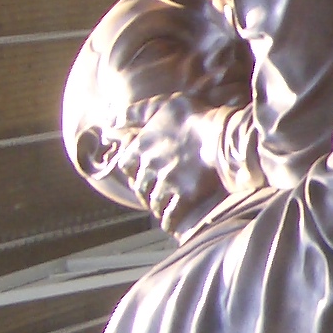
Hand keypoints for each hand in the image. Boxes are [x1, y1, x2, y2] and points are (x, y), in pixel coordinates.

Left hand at [113, 95, 231, 237]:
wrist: (222, 135)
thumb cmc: (195, 116)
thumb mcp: (162, 105)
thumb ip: (134, 113)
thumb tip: (110, 122)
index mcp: (142, 146)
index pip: (125, 164)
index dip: (131, 170)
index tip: (137, 173)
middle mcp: (150, 167)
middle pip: (139, 186)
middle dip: (144, 191)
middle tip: (151, 194)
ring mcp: (167, 183)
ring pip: (154, 202)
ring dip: (156, 207)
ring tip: (161, 210)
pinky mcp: (184, 196)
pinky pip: (172, 214)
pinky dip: (169, 222)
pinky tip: (170, 226)